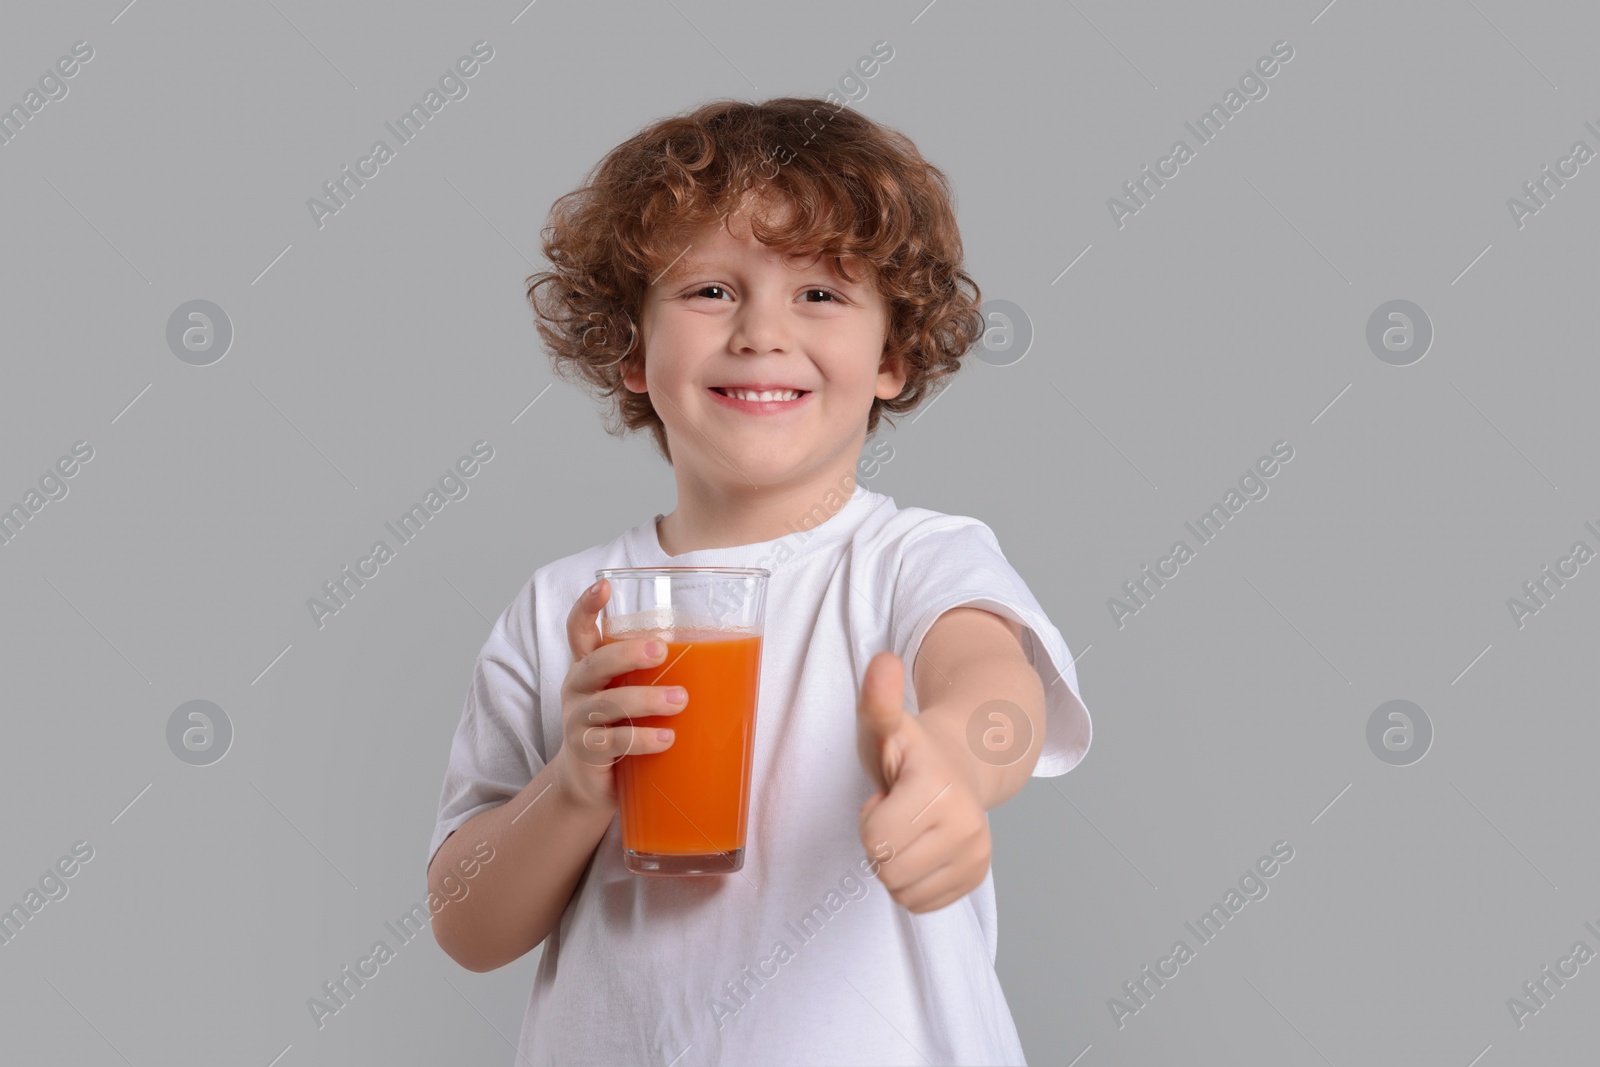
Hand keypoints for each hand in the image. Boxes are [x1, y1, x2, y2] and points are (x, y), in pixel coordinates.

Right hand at [551, 578, 683, 811]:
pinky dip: (642, 739)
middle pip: (595, 664)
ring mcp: (578, 722)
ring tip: (679, 699)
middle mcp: (578, 689)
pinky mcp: (586, 754)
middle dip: (627, 654)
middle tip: (661, 649)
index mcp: (589, 667)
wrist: (591, 785)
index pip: (579, 630)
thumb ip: (658, 673)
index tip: (604, 585)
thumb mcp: (632, 693)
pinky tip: (667, 739)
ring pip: (606, 705)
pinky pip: (613, 743)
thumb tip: (734, 654)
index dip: (587, 606)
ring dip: (646, 700)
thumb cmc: (623, 726)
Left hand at [855, 651, 991, 913]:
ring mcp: (976, 854)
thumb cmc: (910, 748)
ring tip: (909, 826)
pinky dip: (912, 882)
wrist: (961, 761)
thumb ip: (878, 699)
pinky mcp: (977, 875)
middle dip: (880, 844)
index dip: (870, 819)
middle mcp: (967, 825)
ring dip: (894, 863)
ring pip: (902, 891)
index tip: (886, 795)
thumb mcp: (884, 723)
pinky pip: (921, 904)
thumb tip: (883, 662)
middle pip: (887, 870)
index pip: (876, 840)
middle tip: (897, 811)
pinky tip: (921, 846)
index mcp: (939, 788)